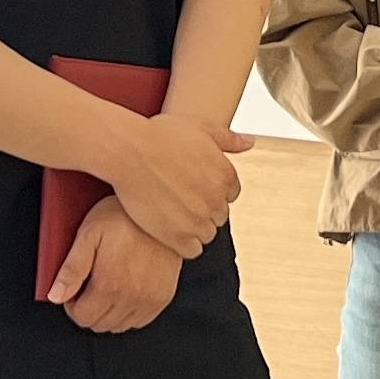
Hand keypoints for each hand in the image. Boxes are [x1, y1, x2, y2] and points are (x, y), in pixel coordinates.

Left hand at [52, 196, 184, 332]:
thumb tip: (55, 296)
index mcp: (110, 285)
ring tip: (106, 288)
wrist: (161, 210)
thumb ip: (71, 269)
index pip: (82, 317)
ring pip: (119, 326)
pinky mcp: (163, 297)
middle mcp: (132, 297)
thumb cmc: (123, 216)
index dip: (72, 304)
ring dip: (108, 312)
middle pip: (99, 324)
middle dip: (88, 309)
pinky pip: (140, 321)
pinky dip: (128, 312)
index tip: (74, 290)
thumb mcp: (88, 235)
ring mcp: (150, 299)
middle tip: (88, 287)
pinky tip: (124, 293)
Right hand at [105, 108, 250, 256]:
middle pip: (218, 215)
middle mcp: (217, 200)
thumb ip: (228, 138)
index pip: (230, 194)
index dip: (210, 190)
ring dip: (192, 228)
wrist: (130, 151)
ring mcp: (199, 220)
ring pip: (206, 234)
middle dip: (202, 209)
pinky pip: (192, 250)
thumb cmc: (160, 135)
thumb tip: (249, 142)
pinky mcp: (179, 237)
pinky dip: (183, 244)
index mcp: (226, 175)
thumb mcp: (201, 127)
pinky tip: (168, 229)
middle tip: (178, 198)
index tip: (191, 185)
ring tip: (170, 214)